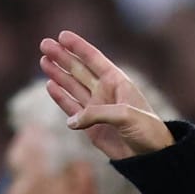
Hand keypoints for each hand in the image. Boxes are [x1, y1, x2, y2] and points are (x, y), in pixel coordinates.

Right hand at [38, 31, 174, 159]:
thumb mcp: (125, 116)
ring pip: (72, 86)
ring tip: (43, 61)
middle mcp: (105, 92)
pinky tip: (50, 85)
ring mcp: (96, 108)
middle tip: (44, 44)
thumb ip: (97, 113)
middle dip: (62, 57)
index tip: (62, 36)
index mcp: (117, 82)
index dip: (78, 47)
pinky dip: (61, 97)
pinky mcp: (90, 127)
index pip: (94, 59)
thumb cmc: (147, 130)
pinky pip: (72, 108)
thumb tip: (71, 121)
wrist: (151, 157)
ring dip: (58, 74)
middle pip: (79, 70)